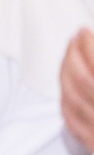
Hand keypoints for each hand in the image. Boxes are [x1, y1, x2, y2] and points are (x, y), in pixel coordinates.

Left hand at [62, 28, 93, 151]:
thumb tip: (93, 43)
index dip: (89, 45)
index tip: (85, 31)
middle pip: (81, 80)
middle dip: (73, 54)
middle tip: (74, 38)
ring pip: (72, 99)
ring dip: (64, 73)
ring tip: (68, 56)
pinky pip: (73, 123)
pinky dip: (66, 102)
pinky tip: (66, 90)